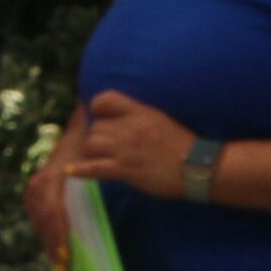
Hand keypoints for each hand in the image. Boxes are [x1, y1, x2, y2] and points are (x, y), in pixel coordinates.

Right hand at [30, 122, 81, 267]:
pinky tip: (55, 251)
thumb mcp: (93, 169)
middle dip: (54, 248)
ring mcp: (33, 189)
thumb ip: (90, 194)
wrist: (79, 133)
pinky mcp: (33, 193)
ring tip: (60, 266)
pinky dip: (47, 236)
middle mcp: (38, 185)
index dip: (59, 238)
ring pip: (39, 223)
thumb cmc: (91, 152)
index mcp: (52, 180)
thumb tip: (92, 226)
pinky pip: (38, 219)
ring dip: (49, 245)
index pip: (53, 214)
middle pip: (44, 223)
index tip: (67, 259)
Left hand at [63, 92, 200, 199]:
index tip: (101, 117)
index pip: (106, 99)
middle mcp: (130, 127)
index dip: (97, 108)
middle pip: (96, 127)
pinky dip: (81, 170)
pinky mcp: (125, 170)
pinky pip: (94, 167)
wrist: (199, 166)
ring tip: (103, 159)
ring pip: (92, 144)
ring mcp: (126, 149)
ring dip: (94, 152)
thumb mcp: (161, 120)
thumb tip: (124, 120)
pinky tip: (71, 171)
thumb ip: (140, 117)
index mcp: (140, 112)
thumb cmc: (184, 145)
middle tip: (108, 147)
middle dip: (98, 137)